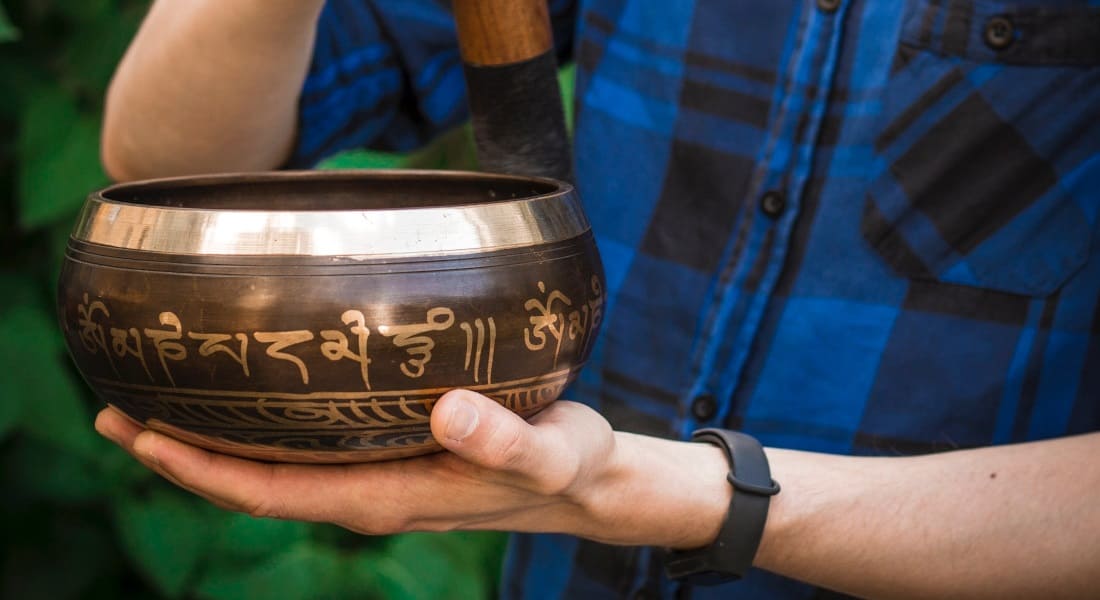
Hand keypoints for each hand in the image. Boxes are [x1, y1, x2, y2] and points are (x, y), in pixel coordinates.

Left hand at [95, 390, 731, 546]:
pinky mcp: (395, 454)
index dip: (202, 469)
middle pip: (258, 483)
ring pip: (278, 468)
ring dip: (216, 442)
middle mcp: (372, 490)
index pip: (275, 493)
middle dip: (184, 455)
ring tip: (161, 402)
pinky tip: (255, 396)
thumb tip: (446, 412)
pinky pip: (310, 451)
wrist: (594, 483)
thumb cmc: (572, 466)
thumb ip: (504, 439)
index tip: (140, 436)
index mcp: (391, 496)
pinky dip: (266, 429)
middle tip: (114, 409)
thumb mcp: (550, 452)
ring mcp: (380, 476)